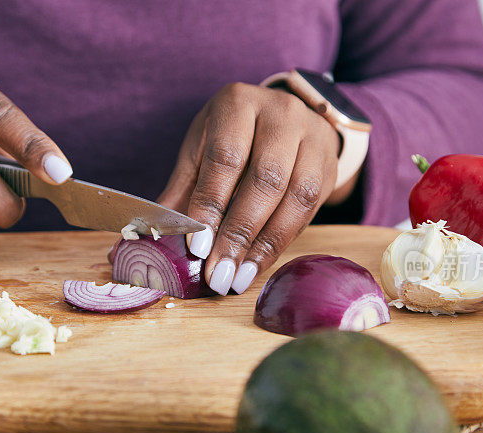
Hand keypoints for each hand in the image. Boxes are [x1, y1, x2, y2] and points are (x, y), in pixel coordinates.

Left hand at [158, 83, 340, 294]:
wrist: (287, 123)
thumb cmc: (234, 138)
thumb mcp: (202, 151)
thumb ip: (182, 191)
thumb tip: (153, 234)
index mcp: (238, 104)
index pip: (226, 157)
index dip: (211, 204)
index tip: (198, 247)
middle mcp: (281, 114)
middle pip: (265, 178)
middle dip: (239, 232)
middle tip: (218, 272)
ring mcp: (312, 137)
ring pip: (295, 196)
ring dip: (264, 244)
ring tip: (237, 278)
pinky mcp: (329, 165)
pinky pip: (309, 209)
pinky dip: (281, 242)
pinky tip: (258, 264)